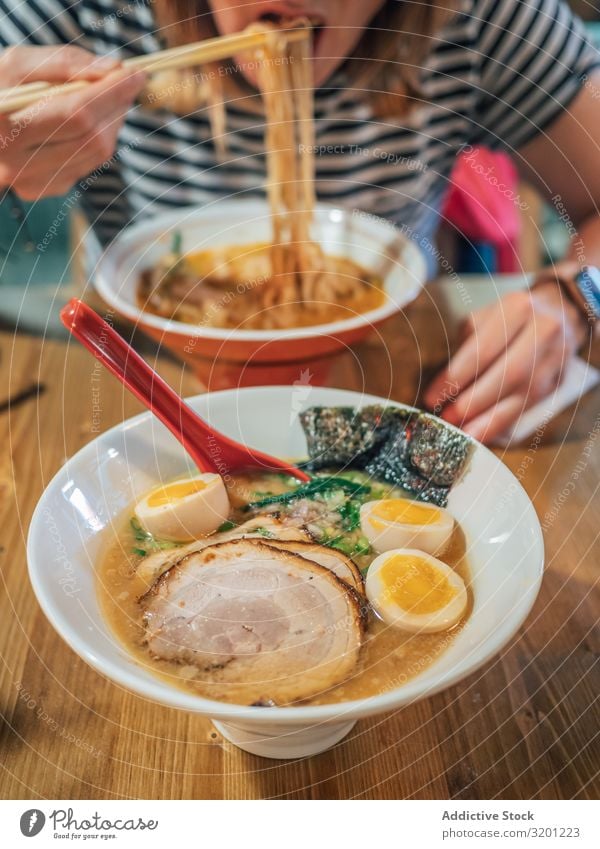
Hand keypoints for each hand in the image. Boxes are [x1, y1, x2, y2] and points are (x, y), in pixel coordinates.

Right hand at [0, 45, 145, 198]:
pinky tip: (90, 121)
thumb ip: (64, 62)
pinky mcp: (42, 189)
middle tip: (127, 83)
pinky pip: (87, 164)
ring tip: (106, 97)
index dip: (111, 94)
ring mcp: (30, 182)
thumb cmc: (0, 89)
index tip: (135, 74)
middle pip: (92, 138)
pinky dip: (98, 138)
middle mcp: (16, 162)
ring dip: (112, 122)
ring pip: (96, 154)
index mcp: (5, 126)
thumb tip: (112, 69)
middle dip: (117, 107)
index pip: (76, 114)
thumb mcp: (18, 65)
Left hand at [423, 281, 586, 442]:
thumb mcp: (484, 318)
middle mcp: (542, 330)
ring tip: (461, 433)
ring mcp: (555, 357)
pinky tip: (480, 433)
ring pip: (521, 394)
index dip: (455, 377)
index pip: (482, 350)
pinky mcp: (558, 380)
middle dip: (472, 401)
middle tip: (447, 418)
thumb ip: (466, 346)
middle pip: (506, 374)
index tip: (432, 397)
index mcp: (516, 309)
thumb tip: (443, 385)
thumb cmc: (509, 318)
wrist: (560, 313)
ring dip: (487, 419)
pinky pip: (528, 407)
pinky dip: (501, 423)